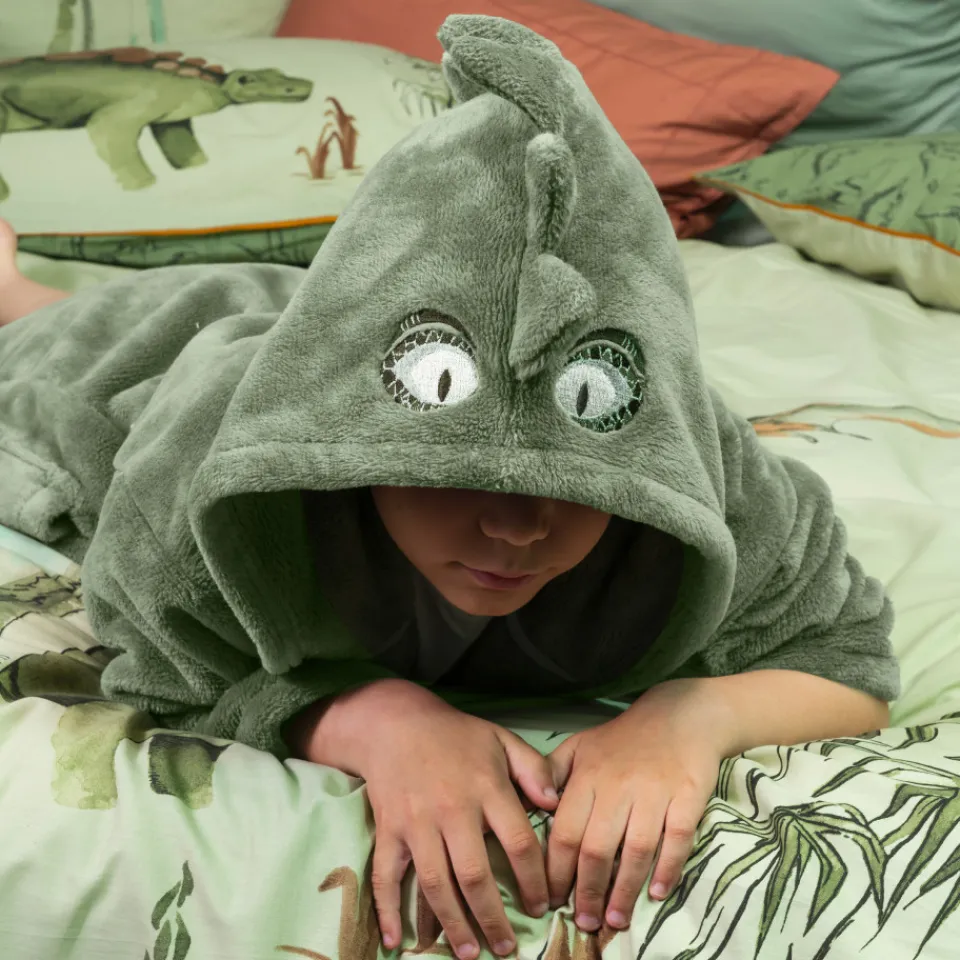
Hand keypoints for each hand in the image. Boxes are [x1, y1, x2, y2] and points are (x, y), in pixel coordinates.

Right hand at [305, 679, 559, 958]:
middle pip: (475, 875)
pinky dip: (388, 909)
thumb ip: (533, 768)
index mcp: (486, 788)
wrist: (394, 723)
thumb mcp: (501, 739)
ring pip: (434, 884)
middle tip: (506, 948)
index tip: (542, 906)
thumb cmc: (455, 734)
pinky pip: (385, 876)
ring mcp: (416, 823)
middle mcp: (451, 810)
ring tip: (468, 953)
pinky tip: (394, 939)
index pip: (519, 843)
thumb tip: (556, 803)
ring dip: (451, 924)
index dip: (534, 880)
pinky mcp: (388, 830)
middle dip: (492, 918)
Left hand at [545, 680, 727, 931]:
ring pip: (635, 850)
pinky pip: (676, 839)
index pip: (564, 831)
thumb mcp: (579, 746)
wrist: (681, 715)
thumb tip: (525, 805)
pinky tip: (657, 893)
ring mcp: (655, 792)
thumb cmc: (624, 738)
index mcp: (588, 776)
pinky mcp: (688, 796)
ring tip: (615, 919)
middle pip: (597, 848)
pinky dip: (667, 869)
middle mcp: (618, 786)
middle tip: (584, 922)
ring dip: (624, 890)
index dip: (555, 871)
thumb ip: (550, 774)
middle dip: (587, 891)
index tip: (550, 899)